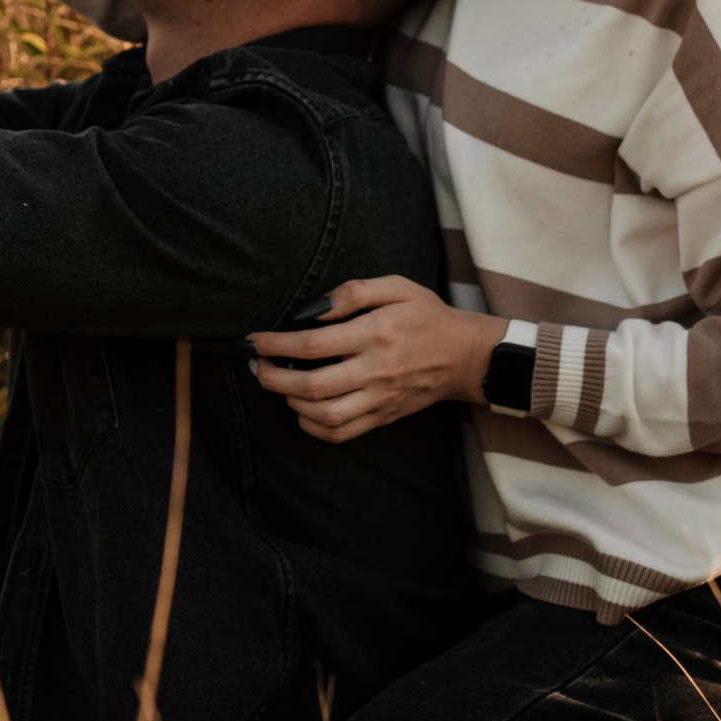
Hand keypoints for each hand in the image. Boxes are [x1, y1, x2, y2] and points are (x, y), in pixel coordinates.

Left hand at [248, 275, 504, 443]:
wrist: (465, 356)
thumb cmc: (428, 317)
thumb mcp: (397, 287)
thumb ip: (353, 291)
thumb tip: (313, 309)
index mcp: (375, 334)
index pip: (312, 344)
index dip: (275, 344)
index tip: (255, 341)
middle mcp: (375, 370)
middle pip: (311, 385)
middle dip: (273, 378)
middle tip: (257, 366)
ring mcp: (379, 398)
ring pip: (324, 414)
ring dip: (290, 403)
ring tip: (278, 386)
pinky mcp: (383, 417)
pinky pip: (341, 433)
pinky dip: (314, 427)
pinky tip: (302, 411)